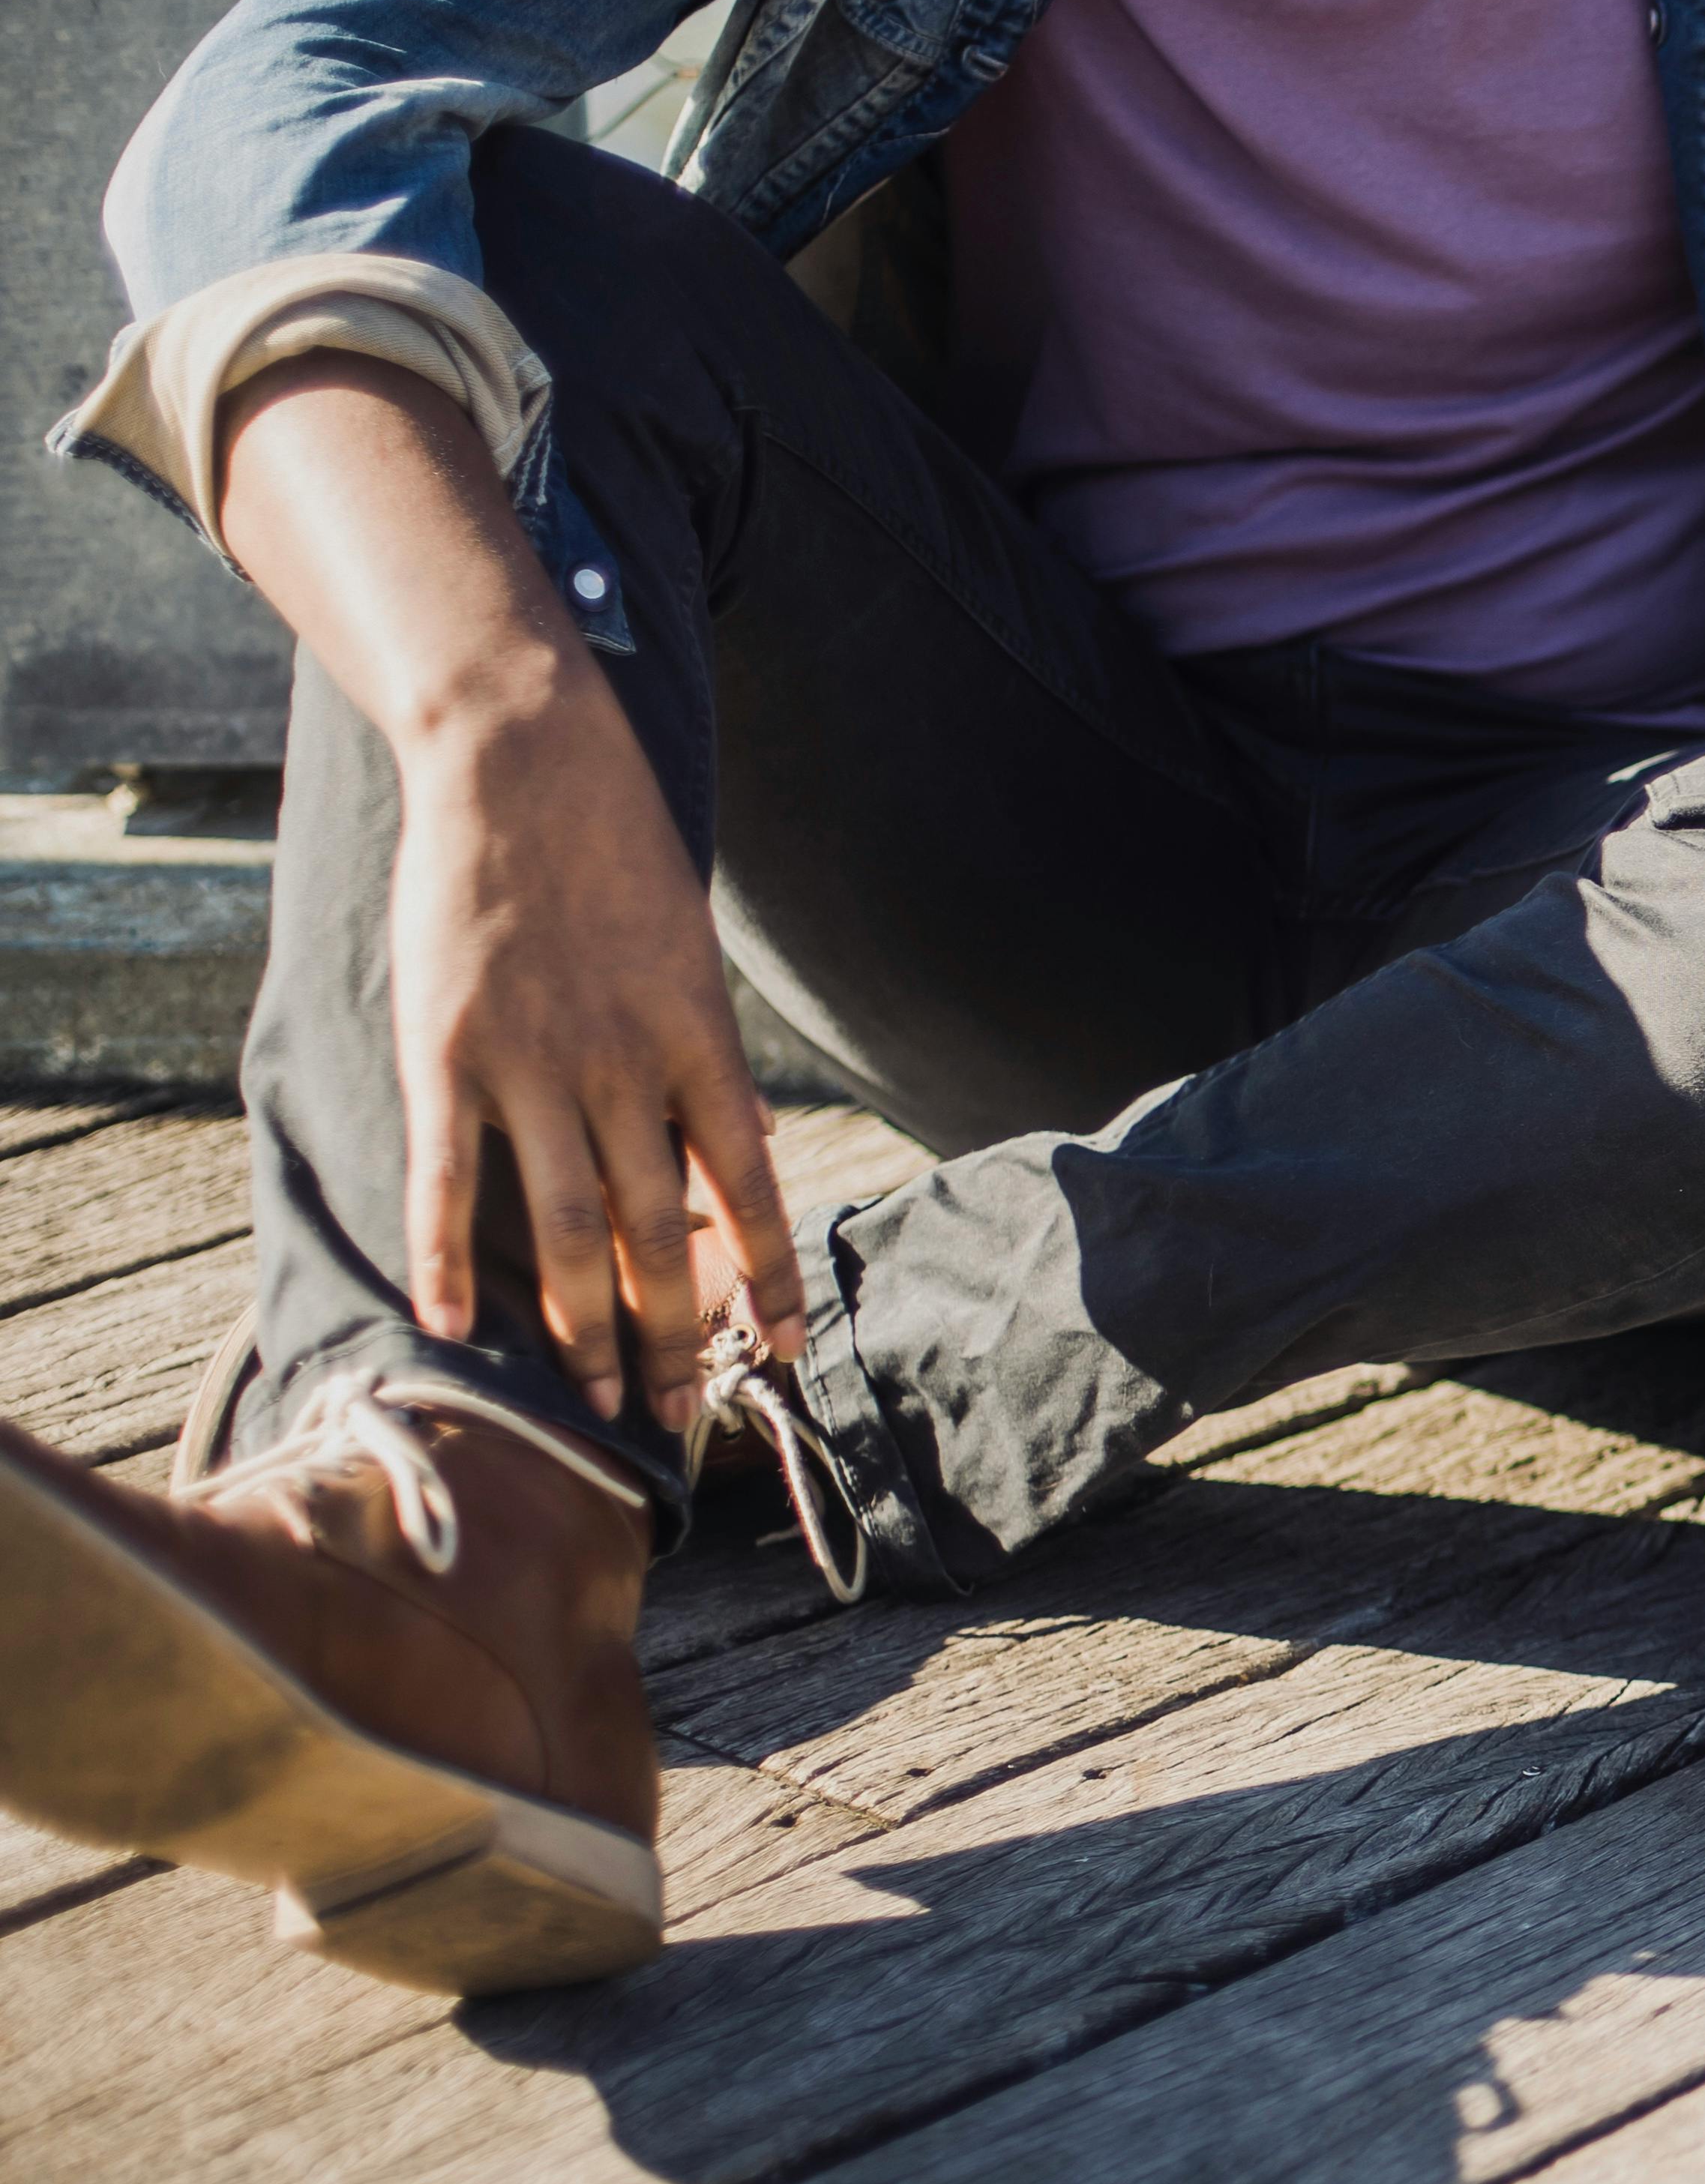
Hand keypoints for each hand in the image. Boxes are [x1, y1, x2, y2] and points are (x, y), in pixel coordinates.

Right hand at [390, 686, 805, 1431]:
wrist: (524, 768)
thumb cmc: (620, 863)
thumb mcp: (693, 962)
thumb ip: (707, 1066)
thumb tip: (740, 1155)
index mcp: (700, 1046)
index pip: (751, 1192)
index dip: (768, 1280)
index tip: (781, 1352)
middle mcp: (624, 1069)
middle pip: (662, 1237)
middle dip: (675, 1338)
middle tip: (677, 1416)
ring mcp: (531, 1064)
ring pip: (569, 1231)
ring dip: (584, 1332)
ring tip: (596, 1400)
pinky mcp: (445, 1052)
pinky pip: (449, 1177)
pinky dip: (446, 1258)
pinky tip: (449, 1322)